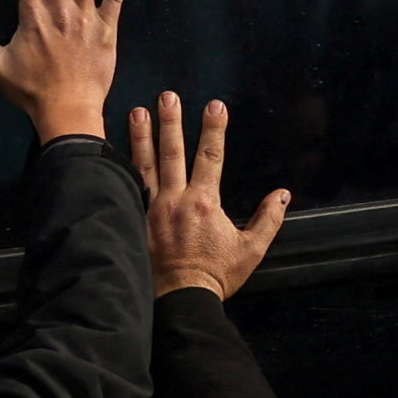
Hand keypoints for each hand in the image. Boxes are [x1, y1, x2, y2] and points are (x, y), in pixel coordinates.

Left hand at [126, 93, 289, 298]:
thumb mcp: (250, 250)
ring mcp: (151, 209)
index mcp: (204, 203)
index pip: (211, 156)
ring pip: (145, 165)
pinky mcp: (135, 221)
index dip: (213, 129)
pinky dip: (122, 168)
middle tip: (167, 96)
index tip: (214, 105)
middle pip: (172, 152)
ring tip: (136, 112)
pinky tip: (114, 152)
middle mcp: (175, 200)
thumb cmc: (215, 276)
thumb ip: (268, 220)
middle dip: (170, 121)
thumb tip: (283, 194)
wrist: (179, 301)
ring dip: (141, 137)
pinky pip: (129, 188)